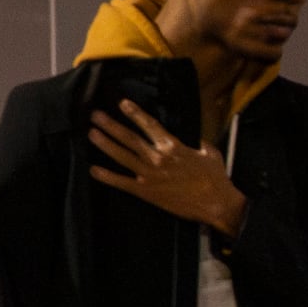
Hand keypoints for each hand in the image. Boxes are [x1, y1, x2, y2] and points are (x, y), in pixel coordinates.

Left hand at [89, 102, 247, 234]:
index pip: (150, 125)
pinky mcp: (145, 191)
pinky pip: (122, 182)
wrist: (215, 203)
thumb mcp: (211, 154)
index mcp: (173, 146)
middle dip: (111, 125)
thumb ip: (199, 144)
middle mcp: (157, 157)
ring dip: (105, 144)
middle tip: (95, 115)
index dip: (135, 113)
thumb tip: (195, 141)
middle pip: (129, 138)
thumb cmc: (215, 179)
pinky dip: (106, 176)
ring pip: (122, 155)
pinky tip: (93, 170)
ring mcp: (149, 174)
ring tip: (92, 134)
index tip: (122, 103)